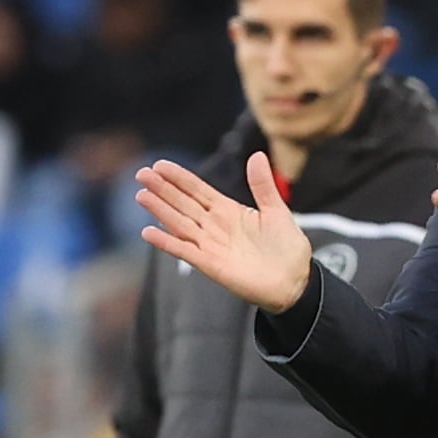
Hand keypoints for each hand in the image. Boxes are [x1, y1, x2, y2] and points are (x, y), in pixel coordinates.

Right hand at [135, 154, 313, 312]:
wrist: (295, 282)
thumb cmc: (287, 249)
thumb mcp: (277, 211)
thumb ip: (263, 185)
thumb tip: (258, 155)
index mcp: (228, 210)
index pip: (198, 189)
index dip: (179, 177)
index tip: (160, 165)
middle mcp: (215, 226)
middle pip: (183, 203)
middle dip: (162, 189)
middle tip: (142, 174)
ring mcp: (210, 245)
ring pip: (179, 223)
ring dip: (160, 210)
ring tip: (142, 195)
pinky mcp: (211, 265)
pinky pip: (184, 251)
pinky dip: (167, 242)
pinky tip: (149, 232)